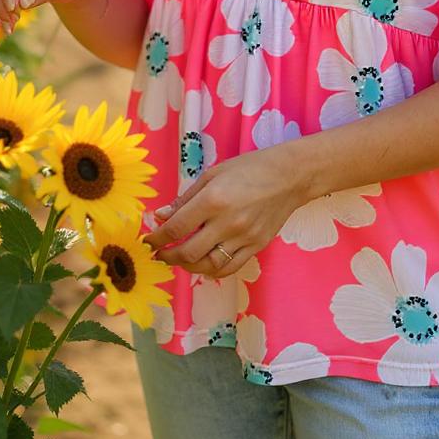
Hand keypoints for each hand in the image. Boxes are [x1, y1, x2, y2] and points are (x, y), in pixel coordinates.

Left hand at [141, 146, 307, 278]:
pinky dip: (212, 270)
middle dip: (168, 256)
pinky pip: (229, 268)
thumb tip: (159, 217)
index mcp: (213, 200)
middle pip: (188, 252)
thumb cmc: (249, 168)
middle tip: (160, 253)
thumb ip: (185, 199)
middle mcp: (227, 223)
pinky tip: (203, 263)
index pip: (176, 228)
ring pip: (208, 266)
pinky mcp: (256, 247)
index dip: (157, 238)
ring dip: (188, 266)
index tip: (148, 240)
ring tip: (180, 259)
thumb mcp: (213, 174)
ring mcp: (243, 238)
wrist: (289, 176)